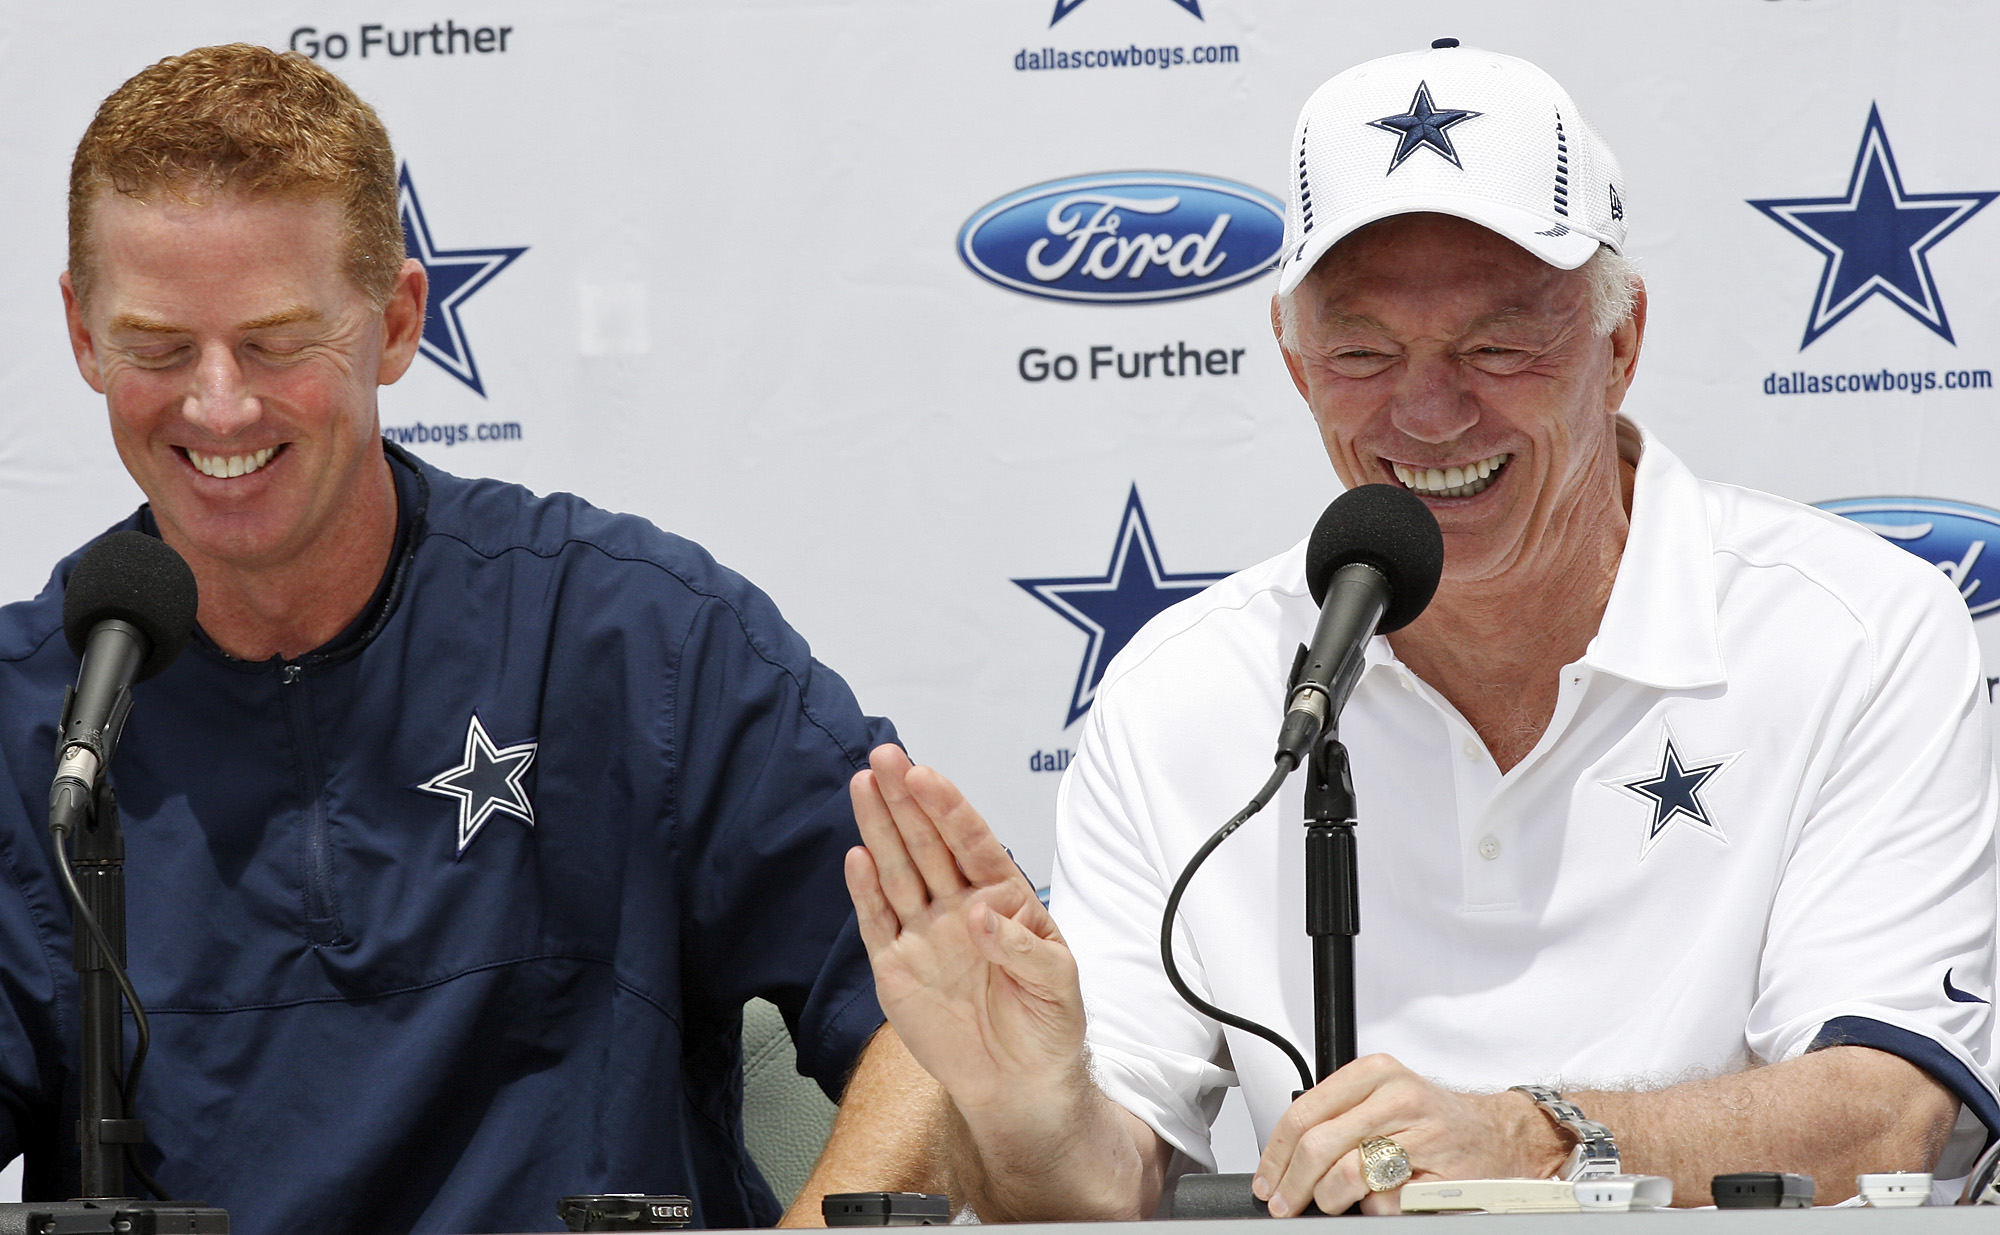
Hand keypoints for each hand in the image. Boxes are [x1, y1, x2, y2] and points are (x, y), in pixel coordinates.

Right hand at [843, 745, 1086, 1116]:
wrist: (1020, 1085)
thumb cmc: (1049, 1025)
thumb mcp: (1057, 982)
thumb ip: (1021, 946)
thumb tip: (980, 914)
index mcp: (1003, 899)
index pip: (972, 842)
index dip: (948, 809)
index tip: (926, 776)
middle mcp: (958, 907)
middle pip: (927, 844)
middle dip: (905, 799)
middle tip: (884, 756)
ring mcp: (925, 934)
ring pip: (897, 871)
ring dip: (879, 828)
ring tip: (863, 784)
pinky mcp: (897, 967)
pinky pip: (878, 922)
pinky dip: (865, 891)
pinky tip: (857, 856)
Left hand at [1252, 1054, 1565, 1215]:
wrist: (1500, 1135)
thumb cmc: (1433, 1120)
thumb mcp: (1382, 1098)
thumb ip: (1336, 1117)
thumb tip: (1283, 1161)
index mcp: (1375, 1073)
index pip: (1304, 1112)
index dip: (1276, 1154)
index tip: (1266, 1180)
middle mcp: (1397, 1098)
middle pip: (1319, 1146)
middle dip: (1293, 1185)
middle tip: (1284, 1205)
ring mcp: (1421, 1137)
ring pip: (1348, 1176)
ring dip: (1330, 1199)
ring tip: (1332, 1202)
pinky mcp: (1440, 1176)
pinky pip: (1385, 1203)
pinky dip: (1373, 1209)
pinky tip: (1379, 1200)